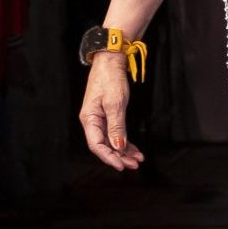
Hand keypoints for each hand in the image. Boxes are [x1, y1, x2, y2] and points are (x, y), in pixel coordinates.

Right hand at [80, 54, 143, 170]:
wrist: (110, 62)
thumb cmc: (110, 79)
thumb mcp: (115, 104)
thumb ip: (117, 126)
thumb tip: (119, 146)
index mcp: (89, 119)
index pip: (97, 145)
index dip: (109, 157)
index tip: (122, 165)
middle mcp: (93, 121)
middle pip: (104, 146)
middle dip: (119, 157)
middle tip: (135, 164)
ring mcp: (100, 119)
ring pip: (111, 141)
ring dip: (124, 151)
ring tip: (138, 159)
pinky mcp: (108, 115)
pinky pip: (116, 133)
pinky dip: (125, 142)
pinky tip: (134, 149)